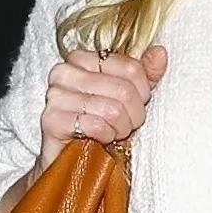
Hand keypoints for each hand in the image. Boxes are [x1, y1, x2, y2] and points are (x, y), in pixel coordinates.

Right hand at [40, 41, 166, 158]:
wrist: (68, 159)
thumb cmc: (98, 125)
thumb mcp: (126, 96)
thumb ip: (144, 73)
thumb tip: (160, 53)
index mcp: (82, 58)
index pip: (130, 68)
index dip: (142, 92)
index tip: (137, 106)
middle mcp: (64, 71)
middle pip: (123, 89)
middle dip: (133, 114)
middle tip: (126, 125)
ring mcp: (55, 95)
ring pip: (111, 109)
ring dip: (120, 128)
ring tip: (114, 133)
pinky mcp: (51, 120)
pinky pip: (95, 125)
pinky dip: (105, 136)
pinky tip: (100, 139)